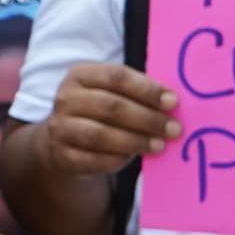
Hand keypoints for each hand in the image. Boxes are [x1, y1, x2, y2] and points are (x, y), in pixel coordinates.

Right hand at [35, 62, 178, 176]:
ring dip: (135, 140)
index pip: (116, 77)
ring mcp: (61, 128)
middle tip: (174, 128)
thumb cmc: (98, 111)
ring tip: (159, 145)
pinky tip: (134, 157)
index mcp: (81, 75)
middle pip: (110, 106)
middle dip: (147, 118)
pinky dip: (116, 159)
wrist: (63, 139)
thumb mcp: (111, 93)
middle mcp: (66, 99)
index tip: (173, 102)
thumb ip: (136, 94)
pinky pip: (92, 159)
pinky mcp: (62, 155)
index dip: (146, 89)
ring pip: (100, 135)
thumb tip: (172, 103)